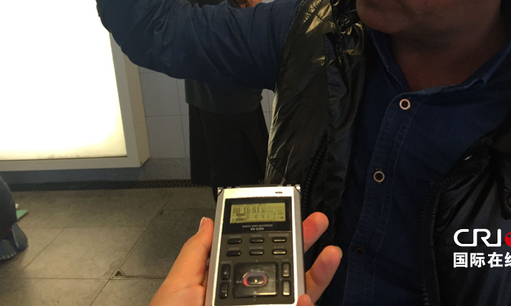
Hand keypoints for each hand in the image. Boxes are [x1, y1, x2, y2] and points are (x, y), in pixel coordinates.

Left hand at [149, 213, 341, 305]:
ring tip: (329, 256)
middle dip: (303, 242)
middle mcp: (253, 299)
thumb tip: (209, 222)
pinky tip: (304, 298)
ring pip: (300, 292)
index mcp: (230, 283)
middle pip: (285, 267)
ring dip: (318, 272)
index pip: (257, 252)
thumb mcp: (180, 285)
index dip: (275, 231)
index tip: (289, 213)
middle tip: (317, 222)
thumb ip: (197, 252)